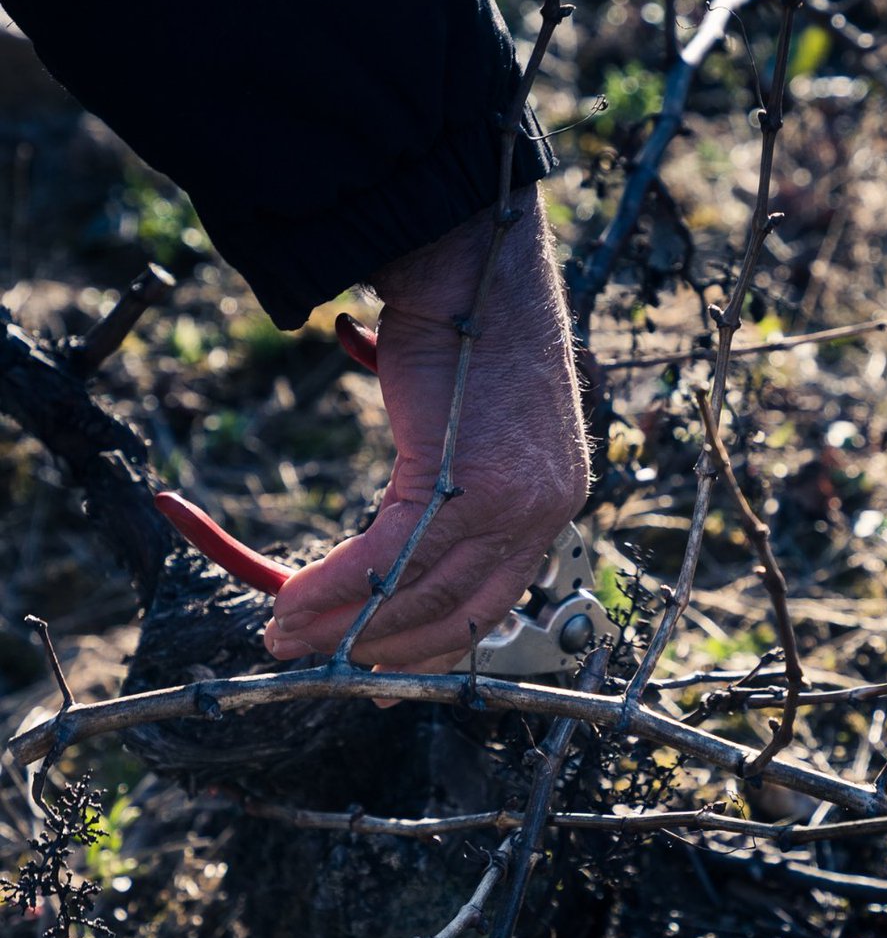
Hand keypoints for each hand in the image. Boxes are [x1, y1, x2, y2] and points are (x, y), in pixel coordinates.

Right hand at [263, 186, 589, 674]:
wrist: (471, 261)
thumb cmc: (468, 336)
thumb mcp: (478, 431)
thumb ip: (461, 490)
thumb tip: (411, 527)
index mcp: (552, 505)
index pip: (491, 604)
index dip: (433, 647)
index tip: (387, 676)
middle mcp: (541, 513)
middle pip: (451, 612)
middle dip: (377, 648)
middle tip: (318, 659)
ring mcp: (505, 500)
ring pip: (412, 592)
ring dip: (340, 623)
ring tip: (284, 635)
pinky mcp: (455, 478)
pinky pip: (382, 558)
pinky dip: (329, 586)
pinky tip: (289, 601)